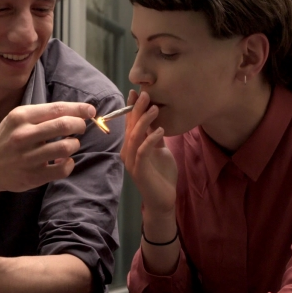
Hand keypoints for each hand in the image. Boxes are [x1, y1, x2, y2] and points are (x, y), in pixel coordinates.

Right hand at [0, 101, 95, 193]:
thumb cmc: (8, 138)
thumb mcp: (18, 119)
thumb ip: (43, 114)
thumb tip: (78, 111)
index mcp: (21, 117)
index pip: (57, 109)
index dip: (79, 109)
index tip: (91, 111)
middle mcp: (23, 135)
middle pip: (64, 125)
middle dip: (80, 125)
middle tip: (81, 128)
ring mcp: (27, 157)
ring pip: (66, 147)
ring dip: (74, 144)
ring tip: (71, 144)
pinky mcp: (33, 176)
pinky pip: (62, 169)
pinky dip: (69, 163)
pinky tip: (65, 160)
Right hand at [120, 90, 177, 217]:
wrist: (163, 200)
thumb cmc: (161, 176)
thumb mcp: (160, 151)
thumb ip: (155, 137)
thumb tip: (156, 121)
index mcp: (132, 146)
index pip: (130, 123)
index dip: (132, 108)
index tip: (136, 92)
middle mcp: (128, 152)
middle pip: (130, 127)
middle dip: (137, 109)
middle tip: (145, 93)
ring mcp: (132, 162)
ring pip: (134, 137)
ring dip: (144, 121)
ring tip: (155, 108)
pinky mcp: (139, 171)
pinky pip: (143, 151)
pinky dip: (151, 139)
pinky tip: (161, 130)